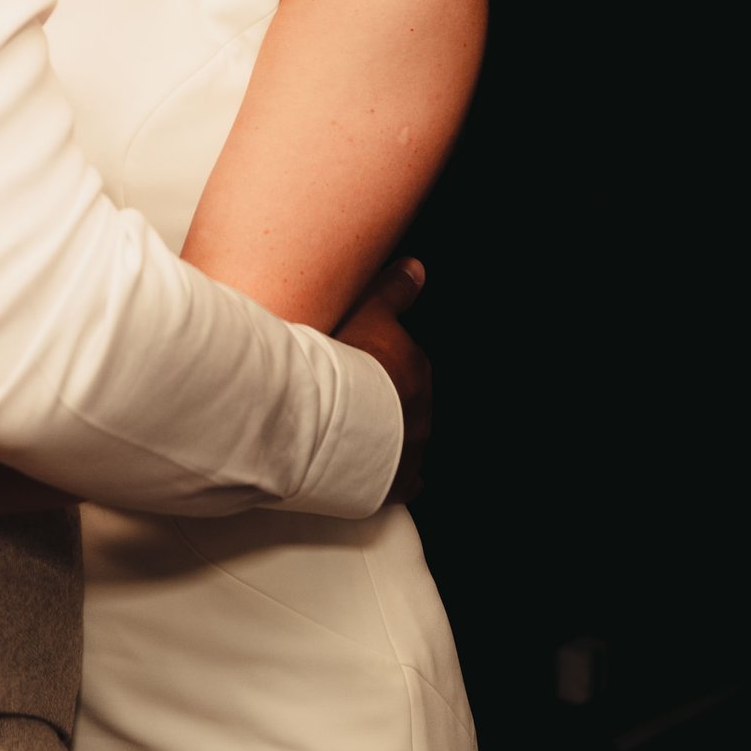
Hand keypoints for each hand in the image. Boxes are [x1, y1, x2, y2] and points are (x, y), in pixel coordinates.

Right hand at [333, 256, 430, 505]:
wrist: (330, 414)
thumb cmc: (346, 361)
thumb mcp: (369, 311)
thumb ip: (393, 289)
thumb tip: (416, 268)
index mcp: (416, 370)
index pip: (407, 367)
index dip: (383, 369)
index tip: (363, 370)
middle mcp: (421, 411)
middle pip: (408, 406)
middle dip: (390, 405)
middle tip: (360, 403)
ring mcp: (410, 448)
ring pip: (407, 443)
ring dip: (391, 440)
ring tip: (363, 437)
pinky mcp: (395, 482)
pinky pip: (405, 482)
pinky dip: (395, 478)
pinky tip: (383, 477)